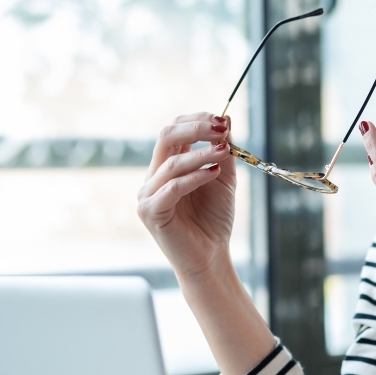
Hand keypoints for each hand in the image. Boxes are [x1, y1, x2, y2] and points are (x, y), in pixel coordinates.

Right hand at [137, 112, 236, 280]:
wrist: (210, 256)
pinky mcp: (151, 212)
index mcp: (167, 165)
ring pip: (171, 162)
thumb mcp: (223, 178)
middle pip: (166, 136)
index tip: (222, 119)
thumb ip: (223, 150)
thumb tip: (227, 118)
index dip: (196, 120)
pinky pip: (172, 187)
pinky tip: (215, 172)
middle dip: (195, 128)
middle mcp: (153, 176)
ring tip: (225, 151)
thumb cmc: (214, 219)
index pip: (174, 130)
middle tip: (221, 128)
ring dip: (202, 153)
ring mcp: (148, 194)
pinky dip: (195, 177)